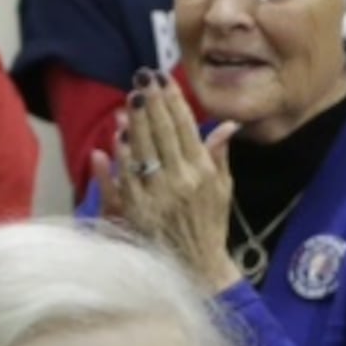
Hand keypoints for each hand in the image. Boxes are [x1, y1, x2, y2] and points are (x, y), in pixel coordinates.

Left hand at [94, 78, 237, 289]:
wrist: (197, 268)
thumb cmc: (210, 227)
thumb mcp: (222, 190)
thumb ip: (220, 156)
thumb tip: (227, 126)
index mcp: (204, 171)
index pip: (186, 126)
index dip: (173, 100)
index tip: (164, 78)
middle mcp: (182, 179)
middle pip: (163, 131)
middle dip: (153, 101)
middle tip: (143, 76)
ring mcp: (159, 194)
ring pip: (144, 148)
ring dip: (137, 120)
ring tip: (132, 97)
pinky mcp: (139, 209)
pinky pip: (128, 175)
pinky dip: (122, 154)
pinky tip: (118, 134)